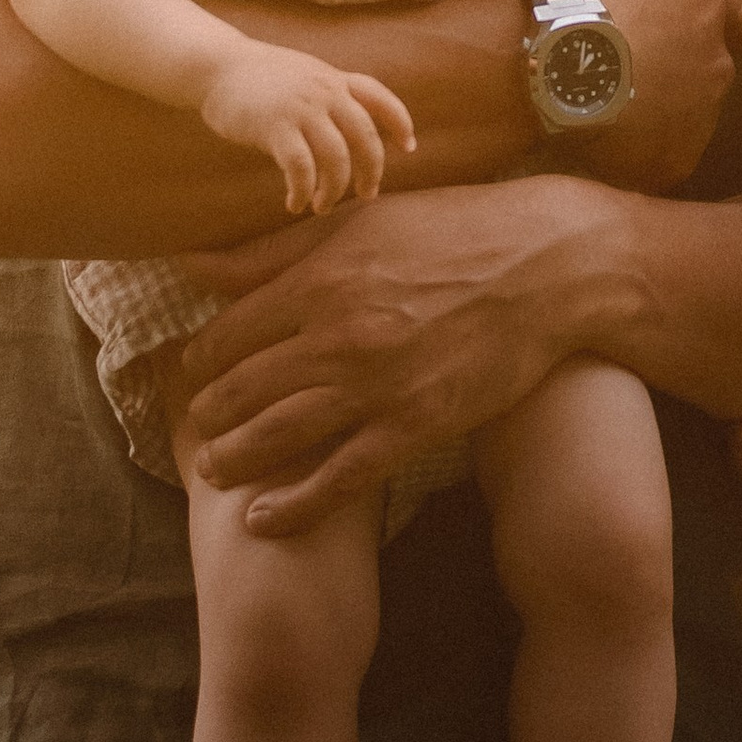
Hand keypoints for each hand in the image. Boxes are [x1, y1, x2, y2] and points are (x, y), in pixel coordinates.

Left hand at [168, 171, 614, 531]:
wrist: (548, 265)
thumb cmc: (456, 230)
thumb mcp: (361, 221)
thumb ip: (273, 249)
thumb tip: (193, 263)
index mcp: (320, 280)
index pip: (229, 333)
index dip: (203, 361)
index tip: (197, 373)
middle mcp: (337, 336)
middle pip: (243, 391)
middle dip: (210, 417)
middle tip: (199, 430)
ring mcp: (376, 386)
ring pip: (278, 438)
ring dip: (235, 461)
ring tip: (214, 472)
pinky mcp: (416, 426)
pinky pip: (339, 479)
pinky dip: (293, 505)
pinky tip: (263, 519)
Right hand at [199, 45, 415, 214]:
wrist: (216, 66)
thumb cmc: (259, 77)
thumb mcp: (304, 75)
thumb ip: (328, 94)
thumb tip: (350, 127)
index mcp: (333, 80)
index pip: (379, 97)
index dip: (399, 122)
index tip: (408, 147)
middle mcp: (324, 92)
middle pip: (365, 136)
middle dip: (371, 170)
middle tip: (366, 194)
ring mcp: (301, 108)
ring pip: (336, 158)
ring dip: (334, 189)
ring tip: (322, 206)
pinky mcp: (275, 127)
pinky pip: (301, 168)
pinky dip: (303, 191)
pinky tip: (295, 203)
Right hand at [554, 0, 734, 188]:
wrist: (550, 61)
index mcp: (704, 6)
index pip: (693, 18)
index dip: (656, 27)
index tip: (623, 33)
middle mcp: (718, 60)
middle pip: (695, 68)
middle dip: (663, 72)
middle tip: (614, 72)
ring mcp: (703, 114)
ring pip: (682, 114)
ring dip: (653, 113)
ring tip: (604, 108)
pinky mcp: (680, 158)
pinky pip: (664, 156)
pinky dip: (640, 154)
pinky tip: (605, 142)